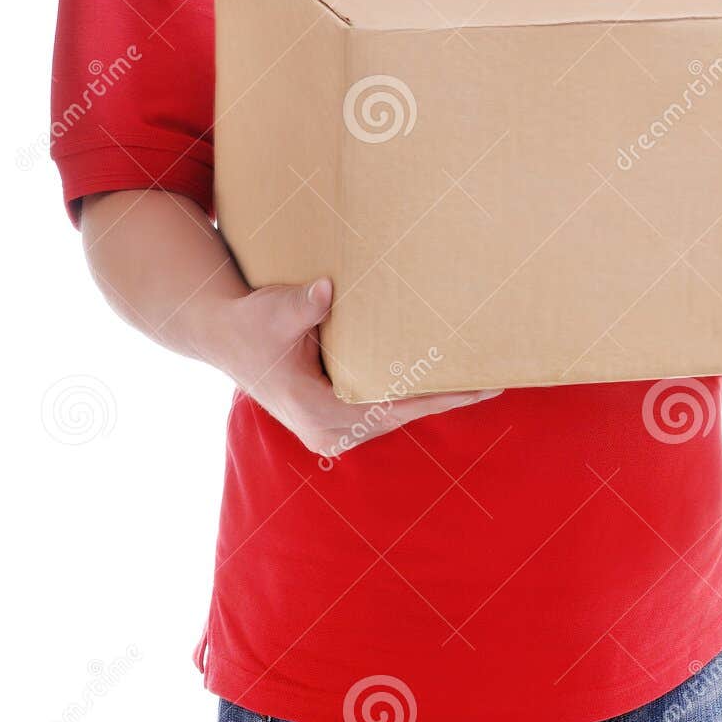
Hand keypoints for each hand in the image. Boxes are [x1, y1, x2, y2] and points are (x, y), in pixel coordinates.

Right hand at [205, 276, 502, 456]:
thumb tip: (327, 291)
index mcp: (319, 412)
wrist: (225, 336)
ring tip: (480, 379)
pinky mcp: (336, 417)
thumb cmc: (250, 324)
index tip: (477, 388)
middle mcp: (330, 430)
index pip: (392, 407)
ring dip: (432, 396)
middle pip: (402, 414)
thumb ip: (300, 306)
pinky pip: (384, 406)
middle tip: (496, 380)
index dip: (438, 396)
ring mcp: (334, 428)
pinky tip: (441, 376)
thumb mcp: (272, 312)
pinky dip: (411, 391)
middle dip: (446, 397)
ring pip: (396, 413)